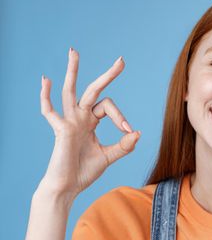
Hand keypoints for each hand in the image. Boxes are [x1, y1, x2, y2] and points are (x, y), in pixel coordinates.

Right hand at [38, 48, 140, 203]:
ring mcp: (68, 122)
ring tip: (74, 51)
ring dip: (73, 71)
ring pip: (70, 91)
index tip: (128, 131)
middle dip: (107, 75)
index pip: (108, 107)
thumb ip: (123, 146)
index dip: (121, 117)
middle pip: (93, 90)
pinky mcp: (60, 130)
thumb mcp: (108, 156)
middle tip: (122, 60)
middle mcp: (79, 117)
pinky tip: (45, 79)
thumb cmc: (84, 172)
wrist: (67, 188)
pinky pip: (50, 111)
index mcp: (90, 122)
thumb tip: (137, 132)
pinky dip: (46, 96)